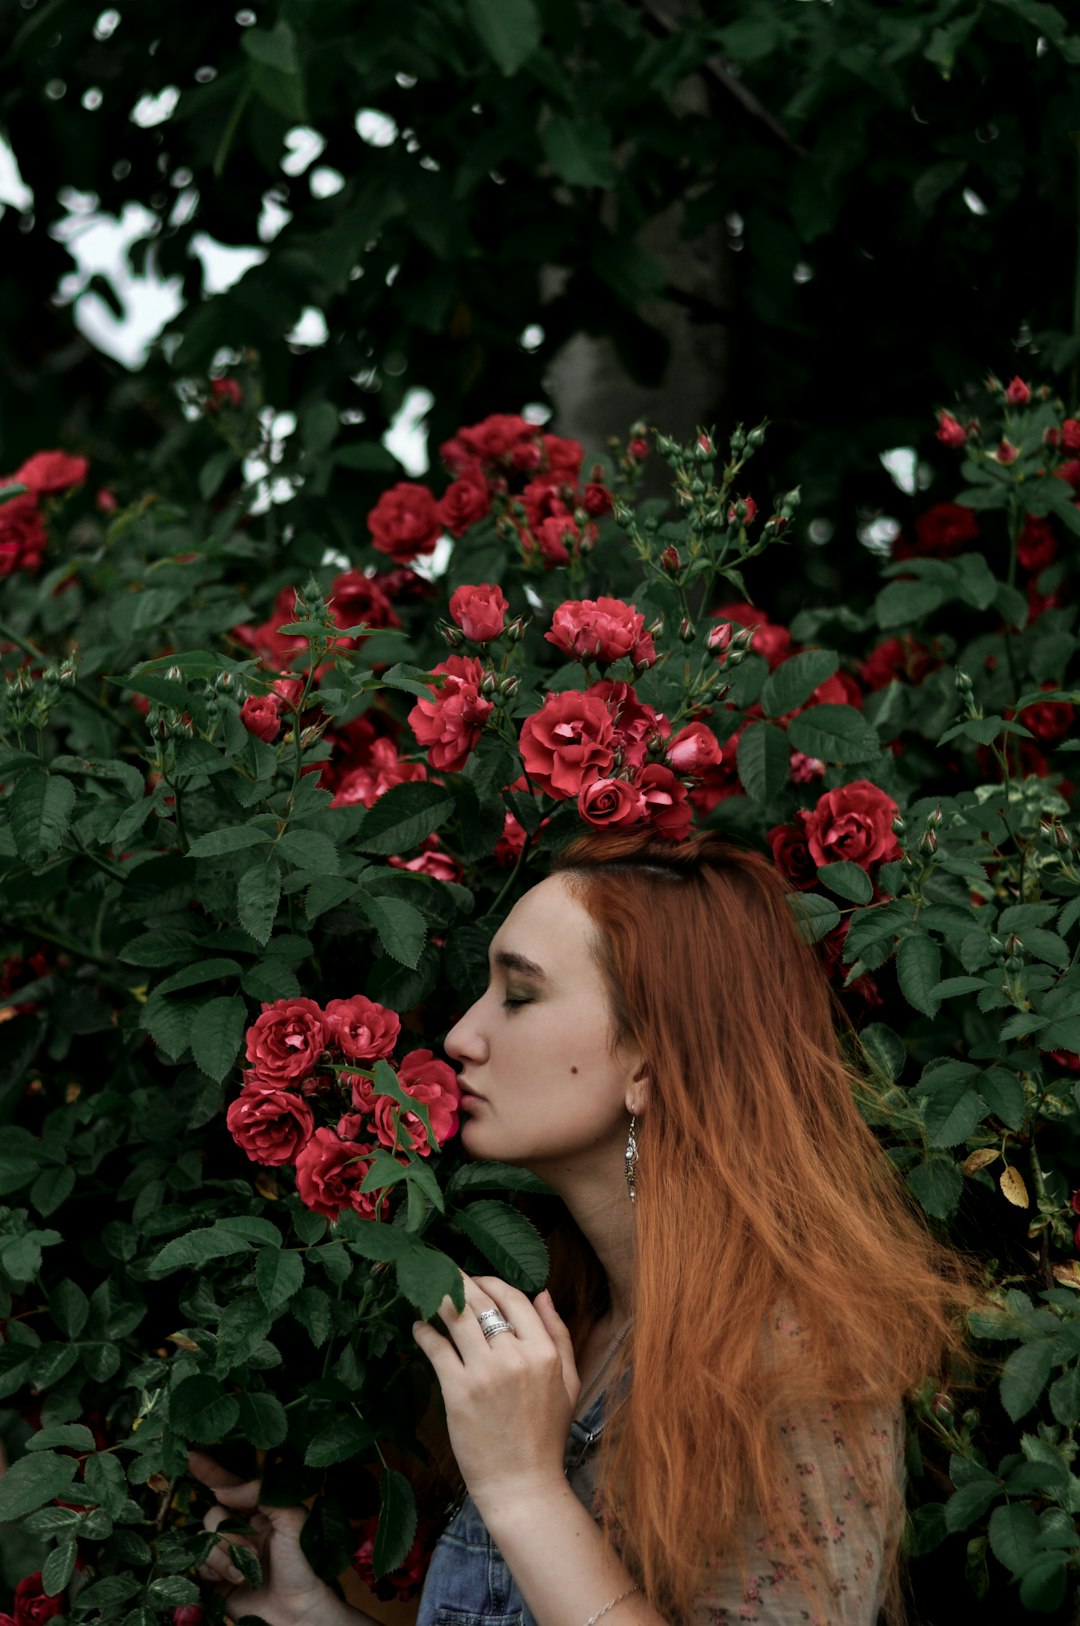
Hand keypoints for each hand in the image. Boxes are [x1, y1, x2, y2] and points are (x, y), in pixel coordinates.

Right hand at [187, 1450, 344, 1625]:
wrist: (298, 1612)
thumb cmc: (303, 1563)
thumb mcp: (293, 1519)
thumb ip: (262, 1495)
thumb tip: (223, 1491)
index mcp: (259, 1511)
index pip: (230, 1485)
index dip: (210, 1470)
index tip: (191, 1455)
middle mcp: (239, 1529)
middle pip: (213, 1514)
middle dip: (231, 1535)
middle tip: (255, 1555)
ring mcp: (226, 1554)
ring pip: (204, 1540)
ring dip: (224, 1558)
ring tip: (246, 1575)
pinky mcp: (215, 1579)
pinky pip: (198, 1565)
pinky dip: (213, 1572)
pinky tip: (231, 1581)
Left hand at [412, 1276, 579, 1514]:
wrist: (523, 1486)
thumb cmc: (546, 1436)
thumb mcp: (569, 1382)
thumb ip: (559, 1334)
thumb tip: (543, 1294)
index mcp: (544, 1351)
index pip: (513, 1298)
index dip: (491, 1282)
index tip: (475, 1279)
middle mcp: (515, 1356)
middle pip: (482, 1301)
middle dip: (460, 1279)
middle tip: (442, 1270)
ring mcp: (485, 1373)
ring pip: (457, 1317)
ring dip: (438, 1296)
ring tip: (425, 1287)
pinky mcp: (458, 1392)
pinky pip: (437, 1348)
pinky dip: (424, 1331)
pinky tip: (418, 1326)